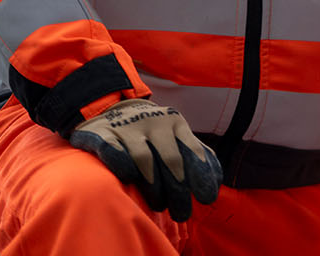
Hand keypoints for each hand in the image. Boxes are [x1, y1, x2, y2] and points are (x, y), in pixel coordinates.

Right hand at [68, 98, 221, 220]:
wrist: (113, 106)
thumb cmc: (152, 130)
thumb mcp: (175, 134)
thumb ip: (194, 153)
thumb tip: (216, 181)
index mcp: (176, 122)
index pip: (193, 151)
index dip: (201, 176)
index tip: (206, 198)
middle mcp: (154, 122)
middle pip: (172, 160)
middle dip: (179, 190)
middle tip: (181, 213)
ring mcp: (128, 126)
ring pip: (144, 159)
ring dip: (154, 186)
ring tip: (159, 205)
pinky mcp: (103, 133)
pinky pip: (113, 151)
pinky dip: (122, 167)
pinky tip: (130, 180)